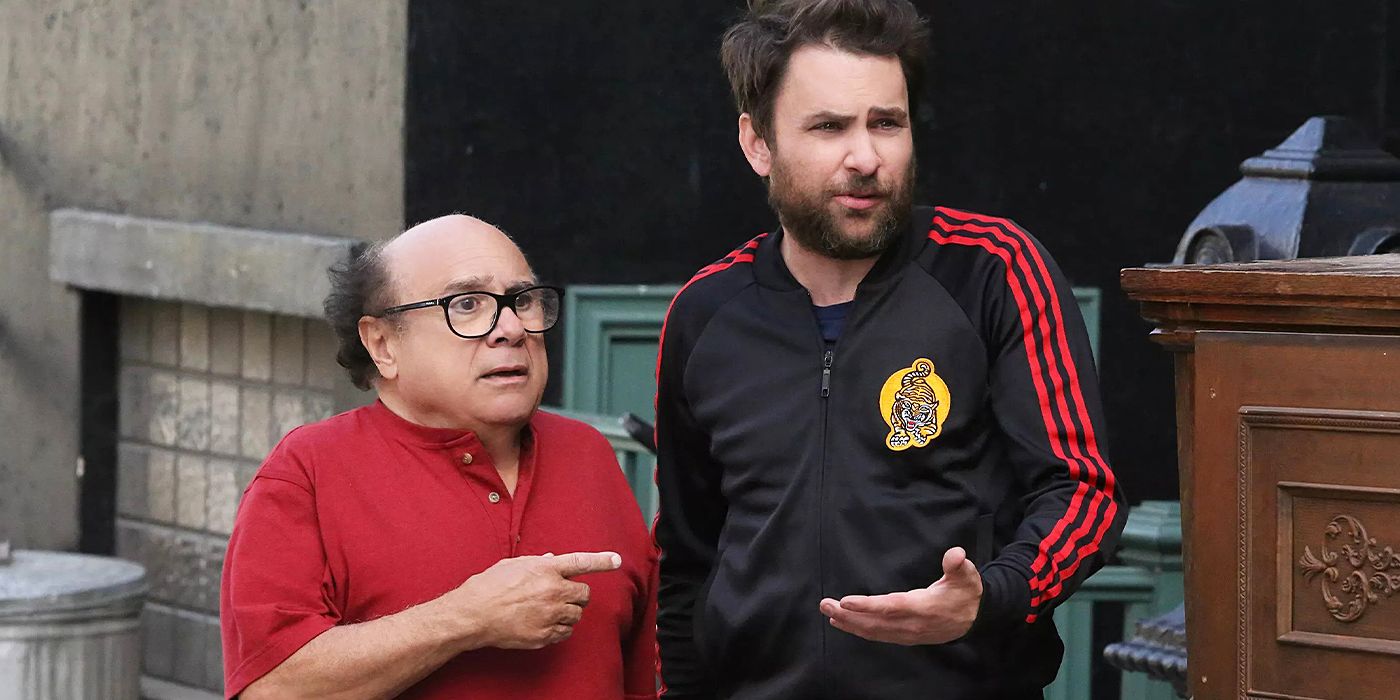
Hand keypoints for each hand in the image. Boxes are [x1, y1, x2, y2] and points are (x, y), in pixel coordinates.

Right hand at [442, 551, 620, 649]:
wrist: (473, 614)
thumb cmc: (489, 586)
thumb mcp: (514, 565)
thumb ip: (539, 562)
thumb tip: (555, 559)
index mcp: (546, 569)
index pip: (581, 562)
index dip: (602, 561)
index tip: (616, 560)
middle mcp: (552, 590)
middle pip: (584, 594)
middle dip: (577, 595)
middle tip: (561, 596)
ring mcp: (550, 614)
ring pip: (577, 615)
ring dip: (568, 612)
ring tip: (548, 610)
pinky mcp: (544, 634)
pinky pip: (565, 632)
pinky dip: (559, 629)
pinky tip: (542, 623)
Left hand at [818, 547, 982, 645]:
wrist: (974, 620)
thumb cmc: (966, 594)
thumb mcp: (967, 576)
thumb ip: (958, 564)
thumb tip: (956, 554)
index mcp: (924, 607)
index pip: (891, 607)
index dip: (868, 606)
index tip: (846, 601)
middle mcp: (912, 624)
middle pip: (875, 622)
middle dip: (848, 615)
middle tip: (825, 605)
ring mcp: (907, 633)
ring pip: (873, 631)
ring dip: (849, 623)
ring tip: (828, 613)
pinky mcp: (904, 637)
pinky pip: (878, 635)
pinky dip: (859, 630)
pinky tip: (844, 623)